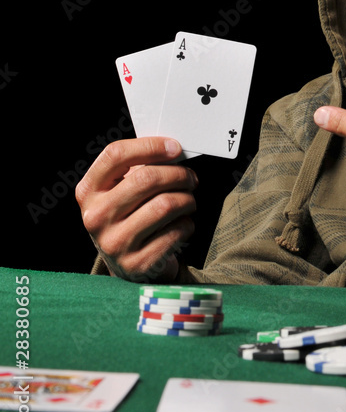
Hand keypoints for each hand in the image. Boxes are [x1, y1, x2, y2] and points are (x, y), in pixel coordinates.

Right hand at [75, 137, 197, 281]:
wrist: (128, 266)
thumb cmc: (129, 218)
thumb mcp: (121, 192)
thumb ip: (139, 168)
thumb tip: (172, 150)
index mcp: (88, 191)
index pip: (115, 155)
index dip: (150, 146)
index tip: (175, 148)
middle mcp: (96, 217)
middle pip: (145, 178)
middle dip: (178, 174)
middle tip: (190, 178)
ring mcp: (114, 242)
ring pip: (165, 204)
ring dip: (187, 199)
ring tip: (188, 201)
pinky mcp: (136, 263)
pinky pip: (175, 231)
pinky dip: (187, 224)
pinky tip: (182, 224)